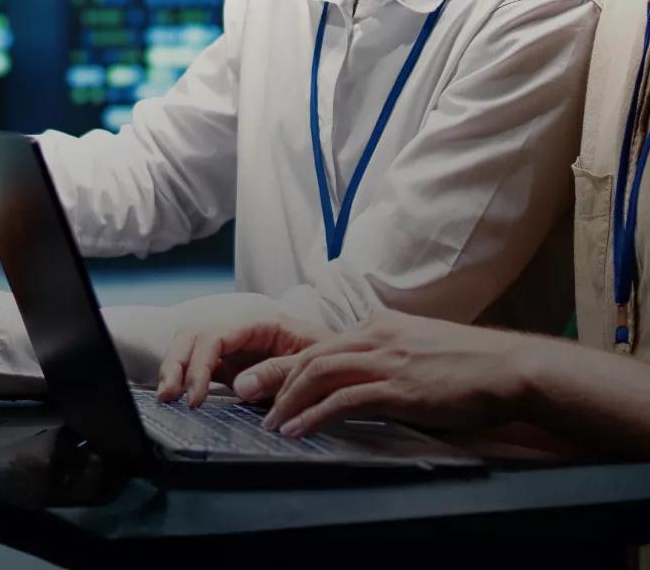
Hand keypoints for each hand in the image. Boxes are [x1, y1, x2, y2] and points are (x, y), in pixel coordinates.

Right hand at [157, 309, 324, 407]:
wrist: (345, 368)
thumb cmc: (332, 360)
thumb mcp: (313, 364)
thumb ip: (279, 372)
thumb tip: (239, 385)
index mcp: (261, 323)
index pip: (216, 334)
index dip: (200, 363)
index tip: (195, 397)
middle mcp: (241, 331)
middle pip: (195, 335)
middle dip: (176, 362)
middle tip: (168, 397)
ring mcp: (234, 347)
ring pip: (191, 346)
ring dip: (175, 369)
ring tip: (167, 398)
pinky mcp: (231, 365)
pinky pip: (201, 366)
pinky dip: (187, 379)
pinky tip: (181, 398)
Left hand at [233, 310, 533, 437]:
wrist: (509, 367)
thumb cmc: (469, 363)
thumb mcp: (417, 349)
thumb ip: (386, 357)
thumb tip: (364, 378)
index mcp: (378, 326)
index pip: (320, 344)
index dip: (287, 364)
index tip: (264, 380)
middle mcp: (376, 337)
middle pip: (310, 355)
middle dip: (273, 377)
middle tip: (246, 397)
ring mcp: (387, 361)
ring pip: (320, 374)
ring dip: (289, 399)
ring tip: (270, 422)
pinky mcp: (399, 389)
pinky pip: (345, 400)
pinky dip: (316, 415)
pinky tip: (300, 429)